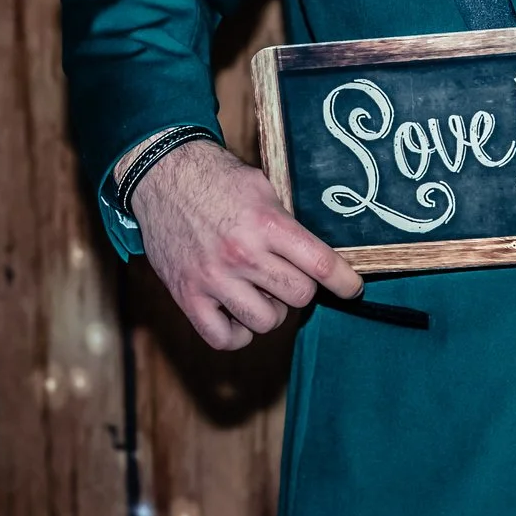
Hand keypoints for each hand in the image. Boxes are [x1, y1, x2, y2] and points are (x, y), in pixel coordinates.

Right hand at [130, 140, 361, 348]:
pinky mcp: (187, 296)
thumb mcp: (264, 189)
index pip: (321, 264)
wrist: (162, 176)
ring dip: (271, 310)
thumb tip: (320, 256)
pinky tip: (239, 314)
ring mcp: (213, 278)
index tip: (352, 289)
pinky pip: (224, 338)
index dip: (344, 282)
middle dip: (301, 288)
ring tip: (261, 291)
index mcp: (267, 224)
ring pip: (267, 321)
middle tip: (289, 275)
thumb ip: (289, 224)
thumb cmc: (218, 180)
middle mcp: (242, 254)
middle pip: (299, 295)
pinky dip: (238, 334)